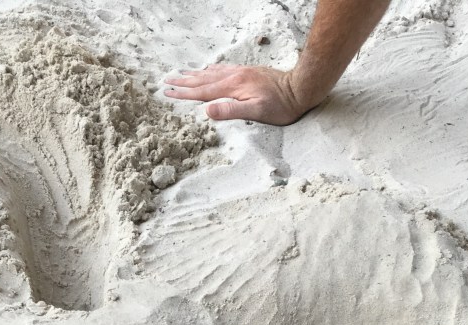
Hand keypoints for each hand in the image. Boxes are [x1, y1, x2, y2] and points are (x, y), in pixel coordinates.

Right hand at [164, 64, 316, 124]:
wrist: (300, 87)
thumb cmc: (281, 105)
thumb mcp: (257, 112)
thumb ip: (232, 110)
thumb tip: (207, 110)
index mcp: (232, 87)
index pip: (202, 92)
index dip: (184, 94)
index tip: (168, 93)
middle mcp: (234, 77)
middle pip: (203, 80)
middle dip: (183, 82)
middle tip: (167, 81)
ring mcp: (240, 73)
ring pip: (211, 73)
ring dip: (194, 74)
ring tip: (181, 73)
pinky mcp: (247, 72)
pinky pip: (222, 69)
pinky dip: (210, 70)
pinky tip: (208, 70)